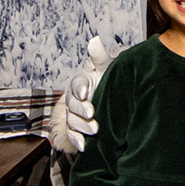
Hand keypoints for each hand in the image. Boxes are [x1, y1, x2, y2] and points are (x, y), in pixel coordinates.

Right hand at [49, 36, 113, 154]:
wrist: (112, 99)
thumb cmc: (109, 80)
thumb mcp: (108, 68)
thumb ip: (101, 56)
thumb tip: (95, 40)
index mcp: (81, 81)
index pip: (77, 83)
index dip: (79, 87)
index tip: (86, 92)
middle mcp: (74, 97)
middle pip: (72, 104)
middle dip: (80, 109)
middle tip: (92, 113)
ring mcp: (73, 114)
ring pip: (72, 120)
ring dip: (81, 126)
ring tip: (95, 130)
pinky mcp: (76, 128)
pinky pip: (72, 134)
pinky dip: (77, 140)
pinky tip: (84, 146)